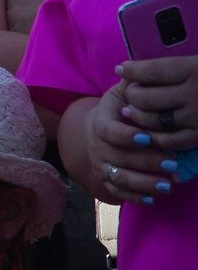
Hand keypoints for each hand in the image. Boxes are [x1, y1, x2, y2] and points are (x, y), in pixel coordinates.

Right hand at [86, 68, 197, 204]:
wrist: (100, 127)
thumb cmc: (121, 108)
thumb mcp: (122, 92)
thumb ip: (132, 85)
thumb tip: (134, 71)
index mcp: (99, 122)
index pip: (108, 131)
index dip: (126, 136)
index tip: (147, 137)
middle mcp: (96, 146)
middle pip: (118, 158)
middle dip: (145, 162)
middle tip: (172, 164)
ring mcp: (100, 164)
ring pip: (118, 177)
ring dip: (143, 183)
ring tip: (167, 184)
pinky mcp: (106, 179)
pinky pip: (118, 191)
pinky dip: (135, 197)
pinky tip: (155, 198)